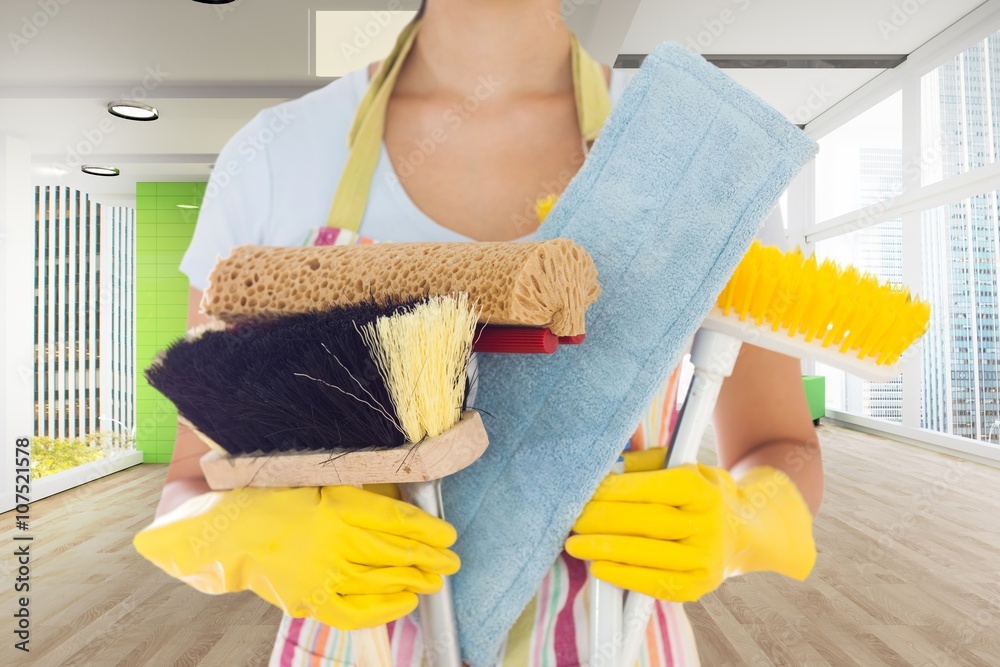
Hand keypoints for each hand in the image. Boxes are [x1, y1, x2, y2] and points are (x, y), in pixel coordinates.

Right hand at [133, 485, 459, 629]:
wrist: (223, 533)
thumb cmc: (271, 498)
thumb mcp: (316, 481)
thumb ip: (357, 491)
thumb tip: (400, 498)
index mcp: (337, 505)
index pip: (397, 521)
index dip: (428, 531)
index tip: (448, 535)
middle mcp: (334, 540)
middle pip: (395, 553)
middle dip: (430, 559)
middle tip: (451, 562)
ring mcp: (322, 573)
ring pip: (381, 581)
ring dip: (414, 582)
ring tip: (434, 581)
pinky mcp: (310, 599)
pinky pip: (355, 611)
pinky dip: (384, 609)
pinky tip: (404, 603)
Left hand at [565, 450, 814, 601]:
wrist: (743, 531)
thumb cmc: (700, 494)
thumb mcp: (682, 466)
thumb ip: (645, 463)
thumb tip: (610, 465)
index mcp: (703, 489)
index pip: (655, 488)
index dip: (618, 490)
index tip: (588, 491)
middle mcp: (709, 525)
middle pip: (648, 522)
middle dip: (604, 520)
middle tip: (573, 519)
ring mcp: (706, 558)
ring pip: (648, 554)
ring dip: (606, 550)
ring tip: (575, 545)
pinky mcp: (699, 585)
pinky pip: (656, 584)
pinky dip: (624, 577)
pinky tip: (600, 569)